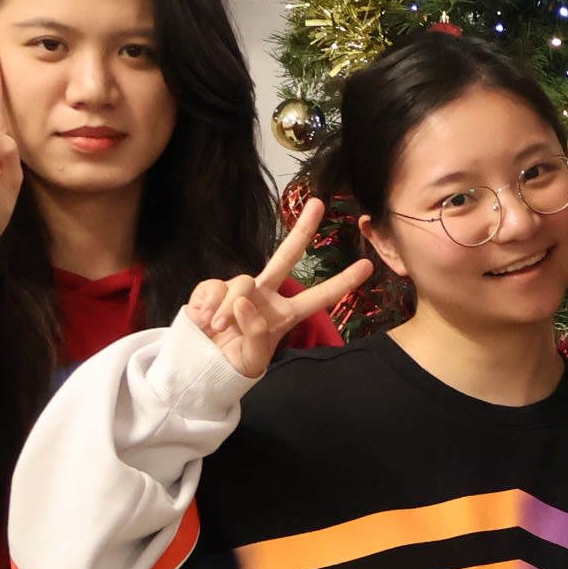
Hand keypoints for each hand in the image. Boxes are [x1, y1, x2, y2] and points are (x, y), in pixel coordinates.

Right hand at [180, 203, 362, 377]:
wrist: (199, 365)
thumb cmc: (233, 364)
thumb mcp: (253, 360)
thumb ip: (256, 334)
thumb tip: (246, 301)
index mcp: (285, 315)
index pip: (319, 297)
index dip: (342, 282)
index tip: (367, 265)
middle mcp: (266, 296)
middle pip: (287, 256)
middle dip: (302, 230)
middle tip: (318, 204)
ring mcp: (240, 289)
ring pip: (243, 282)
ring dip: (229, 309)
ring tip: (219, 328)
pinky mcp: (213, 288)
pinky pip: (214, 286)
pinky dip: (208, 305)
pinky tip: (205, 319)